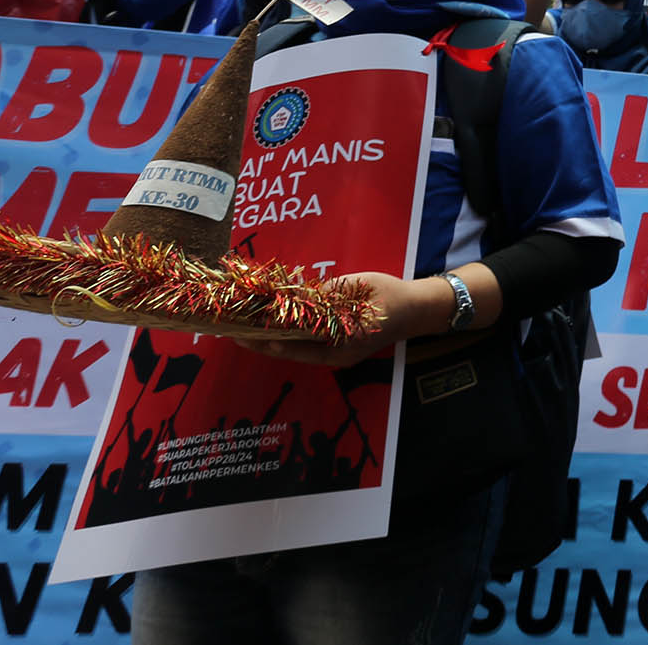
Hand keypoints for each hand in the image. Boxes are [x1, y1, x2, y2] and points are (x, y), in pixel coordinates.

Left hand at [232, 271, 443, 366]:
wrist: (418, 309)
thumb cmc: (388, 297)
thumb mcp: (355, 291)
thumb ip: (323, 297)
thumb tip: (290, 297)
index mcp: (337, 346)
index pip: (290, 345)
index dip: (262, 338)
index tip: (238, 330)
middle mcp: (332, 356)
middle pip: (287, 350)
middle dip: (258, 340)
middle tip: (229, 330)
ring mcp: (334, 354)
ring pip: (293, 349)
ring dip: (269, 338)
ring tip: (242, 327)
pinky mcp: (336, 347)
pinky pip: (304, 344)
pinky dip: (286, 335)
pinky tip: (271, 324)